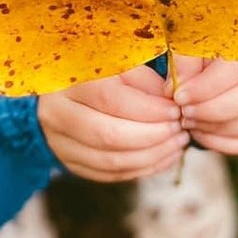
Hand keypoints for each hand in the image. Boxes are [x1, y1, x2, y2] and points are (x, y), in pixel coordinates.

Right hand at [37, 66, 186, 183]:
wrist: (58, 91)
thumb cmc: (96, 72)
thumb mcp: (118, 63)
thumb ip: (143, 78)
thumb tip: (171, 101)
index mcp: (68, 81)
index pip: (111, 99)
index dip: (149, 109)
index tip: (176, 110)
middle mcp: (57, 114)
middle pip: (109, 135)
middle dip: (153, 136)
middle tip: (180, 130)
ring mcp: (60, 142)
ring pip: (111, 160)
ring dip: (152, 156)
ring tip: (177, 144)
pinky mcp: (68, 162)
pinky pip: (109, 174)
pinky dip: (141, 169)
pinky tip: (163, 157)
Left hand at [170, 55, 237, 155]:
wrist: (217, 56)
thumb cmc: (203, 45)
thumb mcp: (190, 42)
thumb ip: (185, 61)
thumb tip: (176, 88)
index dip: (207, 86)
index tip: (180, 96)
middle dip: (213, 110)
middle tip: (185, 112)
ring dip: (218, 129)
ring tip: (190, 122)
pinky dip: (225, 143)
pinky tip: (202, 133)